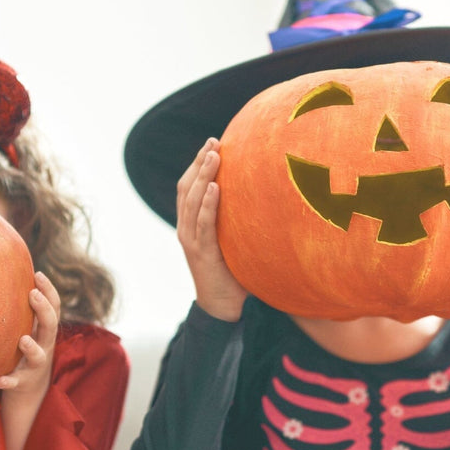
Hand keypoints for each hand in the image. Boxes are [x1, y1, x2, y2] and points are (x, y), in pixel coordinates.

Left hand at [0, 271, 58, 403]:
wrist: (31, 394)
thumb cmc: (26, 351)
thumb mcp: (30, 329)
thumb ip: (23, 308)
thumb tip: (5, 272)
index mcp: (45, 330)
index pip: (54, 307)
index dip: (49, 290)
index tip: (38, 274)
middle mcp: (44, 346)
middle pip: (50, 327)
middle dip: (43, 310)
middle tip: (32, 293)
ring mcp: (34, 366)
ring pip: (38, 356)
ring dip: (31, 348)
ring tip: (23, 340)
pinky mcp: (22, 383)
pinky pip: (16, 383)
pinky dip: (9, 381)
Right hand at [177, 138, 245, 321]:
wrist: (222, 306)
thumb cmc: (232, 272)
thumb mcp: (232, 240)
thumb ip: (237, 221)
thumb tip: (263, 196)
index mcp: (191, 224)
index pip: (189, 187)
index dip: (197, 165)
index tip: (213, 144)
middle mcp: (186, 228)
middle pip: (187, 187)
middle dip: (199, 163)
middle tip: (214, 142)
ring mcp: (190, 240)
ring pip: (192, 201)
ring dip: (203, 176)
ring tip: (214, 156)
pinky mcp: (201, 252)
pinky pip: (203, 224)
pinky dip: (208, 204)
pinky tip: (216, 187)